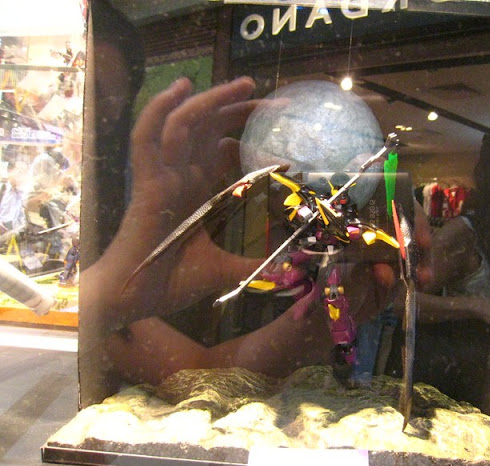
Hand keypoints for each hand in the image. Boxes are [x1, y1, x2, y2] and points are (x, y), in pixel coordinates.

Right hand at [86, 77, 264, 324]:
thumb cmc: (175, 281)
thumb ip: (257, 261)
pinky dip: (159, 111)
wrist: (137, 299)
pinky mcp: (146, 183)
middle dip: (238, 108)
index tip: (280, 124)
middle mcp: (182, 176)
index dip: (248, 131)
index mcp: (199, 190)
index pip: (224, 146)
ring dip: (212, 100)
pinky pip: (147, 139)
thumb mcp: (228, 266)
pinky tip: (180, 89)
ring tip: (243, 84)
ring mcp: (163, 176)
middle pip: (209, 128)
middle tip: (270, 97)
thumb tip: (294, 264)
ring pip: (184, 124)